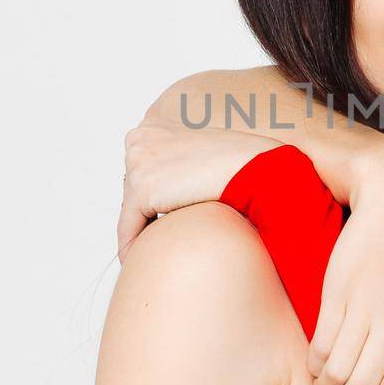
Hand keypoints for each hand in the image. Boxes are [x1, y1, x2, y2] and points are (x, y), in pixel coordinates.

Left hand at [117, 119, 277, 262]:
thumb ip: (179, 159)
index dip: (155, 194)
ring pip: (131, 208)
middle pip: (133, 188)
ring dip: (144, 227)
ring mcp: (138, 162)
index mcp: (153, 124)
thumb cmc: (241, 162)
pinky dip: (131, 246)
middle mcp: (139, 137)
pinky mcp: (143, 189)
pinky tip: (137, 261)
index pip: (143, 168)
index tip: (160, 216)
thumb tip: (170, 184)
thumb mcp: (201, 149)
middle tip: (162, 234)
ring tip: (156, 248)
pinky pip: (129, 228)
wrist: (254, 168)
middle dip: (148, 210)